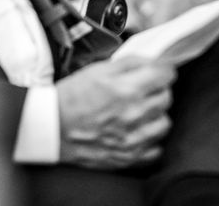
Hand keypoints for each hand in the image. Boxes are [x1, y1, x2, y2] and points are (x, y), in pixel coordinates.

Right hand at [56, 55, 175, 169]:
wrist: (52, 128)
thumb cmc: (71, 98)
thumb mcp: (98, 69)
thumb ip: (130, 63)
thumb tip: (153, 61)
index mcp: (127, 90)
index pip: (166, 75)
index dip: (162, 70)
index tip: (158, 71)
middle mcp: (133, 115)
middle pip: (166, 98)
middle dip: (157, 90)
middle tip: (145, 89)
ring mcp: (132, 139)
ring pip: (164, 123)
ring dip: (155, 115)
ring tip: (141, 111)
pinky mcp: (128, 157)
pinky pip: (155, 150)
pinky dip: (149, 141)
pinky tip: (138, 132)